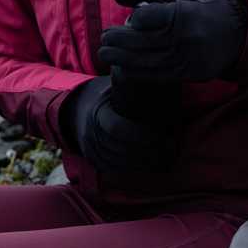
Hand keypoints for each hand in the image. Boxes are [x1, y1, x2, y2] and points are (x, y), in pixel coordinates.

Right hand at [60, 76, 176, 176]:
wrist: (75, 110)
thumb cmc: (102, 94)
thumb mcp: (112, 85)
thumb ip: (129, 85)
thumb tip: (157, 76)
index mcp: (97, 113)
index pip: (116, 128)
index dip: (138, 134)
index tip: (158, 133)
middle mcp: (91, 135)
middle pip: (123, 151)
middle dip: (151, 152)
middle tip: (172, 145)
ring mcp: (91, 151)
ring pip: (122, 165)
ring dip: (148, 163)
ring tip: (168, 154)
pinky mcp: (95, 162)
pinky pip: (117, 171)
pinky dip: (137, 171)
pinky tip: (154, 165)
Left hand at [99, 0, 247, 82]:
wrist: (238, 34)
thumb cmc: (206, 12)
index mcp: (182, 14)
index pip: (146, 18)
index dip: (134, 19)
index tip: (130, 20)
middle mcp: (183, 37)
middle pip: (140, 41)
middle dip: (118, 40)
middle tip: (105, 38)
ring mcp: (185, 58)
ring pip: (145, 60)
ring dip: (121, 58)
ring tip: (105, 54)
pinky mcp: (187, 73)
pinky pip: (156, 75)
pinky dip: (137, 71)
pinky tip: (124, 67)